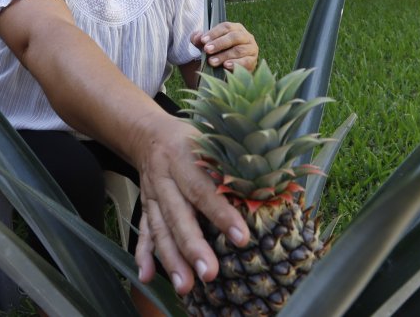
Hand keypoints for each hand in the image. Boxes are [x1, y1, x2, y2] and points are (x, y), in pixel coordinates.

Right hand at [132, 115, 248, 293]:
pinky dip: (144, 255)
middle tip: (210, 273)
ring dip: (171, 259)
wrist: (148, 133)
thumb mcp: (211, 136)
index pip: (203, 189)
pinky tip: (148, 277)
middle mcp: (164, 178)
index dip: (221, 214)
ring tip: (185, 285)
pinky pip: (144, 232)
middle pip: (178, 215)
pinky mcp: (145, 207)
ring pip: (160, 229)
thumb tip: (275, 178)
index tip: (241, 238)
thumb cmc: (192, 137)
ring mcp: (152, 195)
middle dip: (193, 247)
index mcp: (184, 157)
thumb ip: (235, 158)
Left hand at [192, 21, 258, 71]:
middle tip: (207, 50)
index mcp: (235, 28)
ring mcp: (251, 49)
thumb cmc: (218, 52)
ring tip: (212, 61)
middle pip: (234, 37)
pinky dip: (235, 64)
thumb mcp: (207, 45)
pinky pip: (246, 62)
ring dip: (224, 55)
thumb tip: (197, 36)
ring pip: (238, 50)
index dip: (214, 33)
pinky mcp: (253, 61)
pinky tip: (226, 66)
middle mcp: (246, 36)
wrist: (228, 69)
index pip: (226, 27)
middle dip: (219, 43)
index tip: (203, 40)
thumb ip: (199, 39)